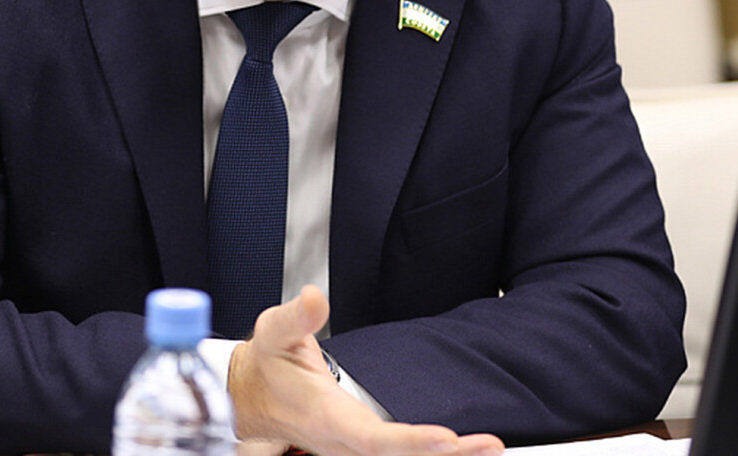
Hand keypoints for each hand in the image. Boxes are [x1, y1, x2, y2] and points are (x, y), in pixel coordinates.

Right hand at [228, 286, 504, 455]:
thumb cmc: (266, 365)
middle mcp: (342, 443)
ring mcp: (352, 450)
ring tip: (489, 448)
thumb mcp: (273, 332)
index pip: (371, 438)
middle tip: (490, 446)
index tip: (446, 438)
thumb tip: (316, 297)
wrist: (247, 397)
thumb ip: (296, 316)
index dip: (409, 442)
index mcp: (325, 417)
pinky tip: (461, 451)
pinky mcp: (361, 449)